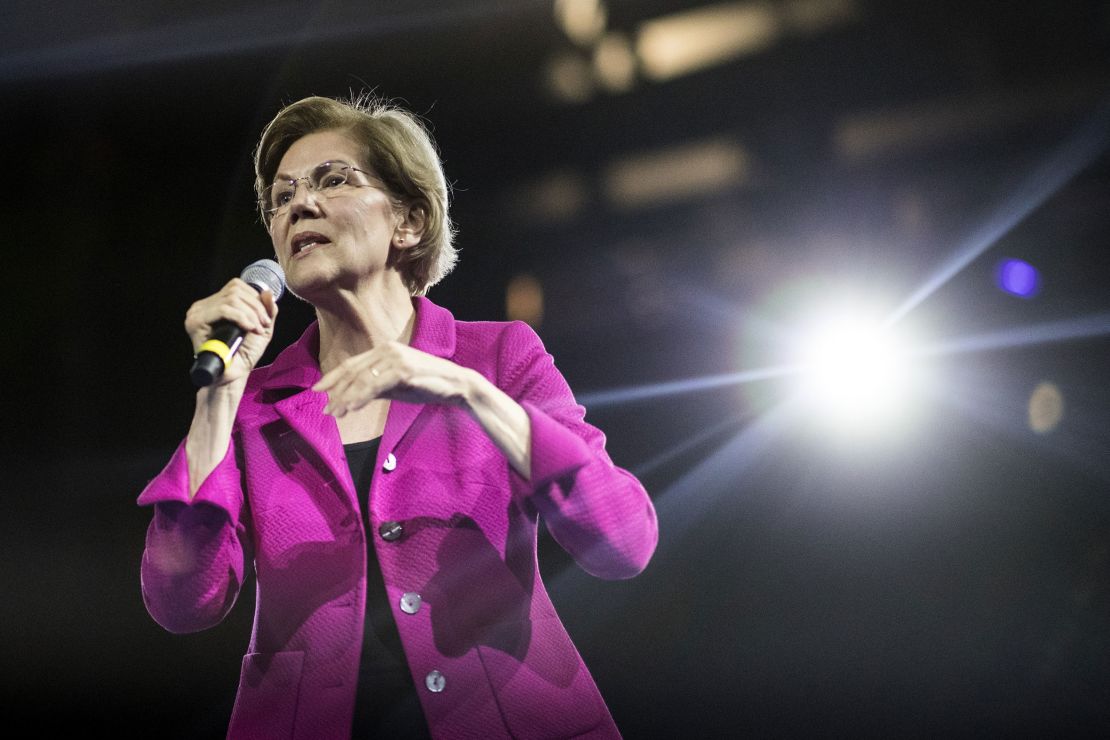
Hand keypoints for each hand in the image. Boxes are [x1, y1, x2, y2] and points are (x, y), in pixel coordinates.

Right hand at [184, 278, 277, 385]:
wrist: (233, 375)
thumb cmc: (245, 353)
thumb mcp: (262, 328)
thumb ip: (267, 310)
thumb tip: (267, 291)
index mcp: (215, 304)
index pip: (235, 286)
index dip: (255, 298)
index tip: (265, 318)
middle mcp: (203, 306)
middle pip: (234, 290)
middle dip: (255, 307)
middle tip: (263, 325)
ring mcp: (197, 313)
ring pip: (230, 299)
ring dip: (250, 314)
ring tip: (257, 329)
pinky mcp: (196, 322)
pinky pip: (222, 310)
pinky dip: (241, 318)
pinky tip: (248, 328)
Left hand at [312, 341, 474, 415]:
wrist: (455, 385)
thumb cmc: (426, 385)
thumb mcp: (396, 386)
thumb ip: (375, 388)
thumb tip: (351, 398)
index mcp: (384, 350)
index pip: (352, 364)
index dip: (333, 377)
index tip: (318, 390)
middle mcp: (387, 350)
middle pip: (353, 371)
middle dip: (336, 391)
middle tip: (326, 409)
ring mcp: (395, 358)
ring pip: (362, 379)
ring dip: (346, 397)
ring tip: (336, 413)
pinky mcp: (403, 370)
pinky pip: (376, 385)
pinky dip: (361, 397)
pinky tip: (352, 407)